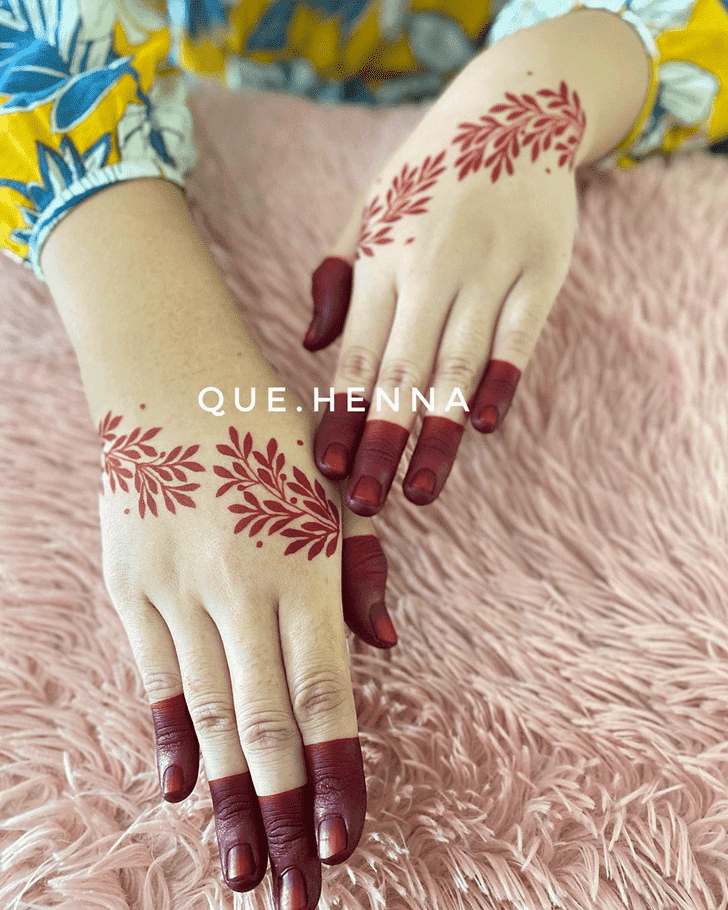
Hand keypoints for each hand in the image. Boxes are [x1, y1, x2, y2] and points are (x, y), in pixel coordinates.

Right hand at [97, 387, 392, 909]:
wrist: (171, 376)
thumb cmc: (268, 431)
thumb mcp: (330, 485)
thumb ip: (361, 565)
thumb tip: (385, 644)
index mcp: (302, 562)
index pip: (324, 691)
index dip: (337, 772)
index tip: (345, 843)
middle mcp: (239, 585)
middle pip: (265, 722)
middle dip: (286, 814)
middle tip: (296, 899)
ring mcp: (176, 587)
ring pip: (206, 713)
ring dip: (229, 797)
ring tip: (241, 872)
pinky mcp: (130, 584)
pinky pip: (152, 673)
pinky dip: (166, 735)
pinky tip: (181, 790)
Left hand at [303, 65, 581, 515]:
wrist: (513, 108)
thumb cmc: (429, 173)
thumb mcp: (367, 208)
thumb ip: (338, 276)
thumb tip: (310, 347)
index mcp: (382, 259)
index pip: (358, 355)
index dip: (341, 415)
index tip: (324, 468)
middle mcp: (430, 268)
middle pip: (401, 371)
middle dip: (380, 441)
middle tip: (363, 502)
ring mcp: (489, 269)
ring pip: (457, 365)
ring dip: (436, 433)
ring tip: (422, 491)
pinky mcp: (540, 270)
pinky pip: (519, 335)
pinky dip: (500, 379)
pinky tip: (482, 425)